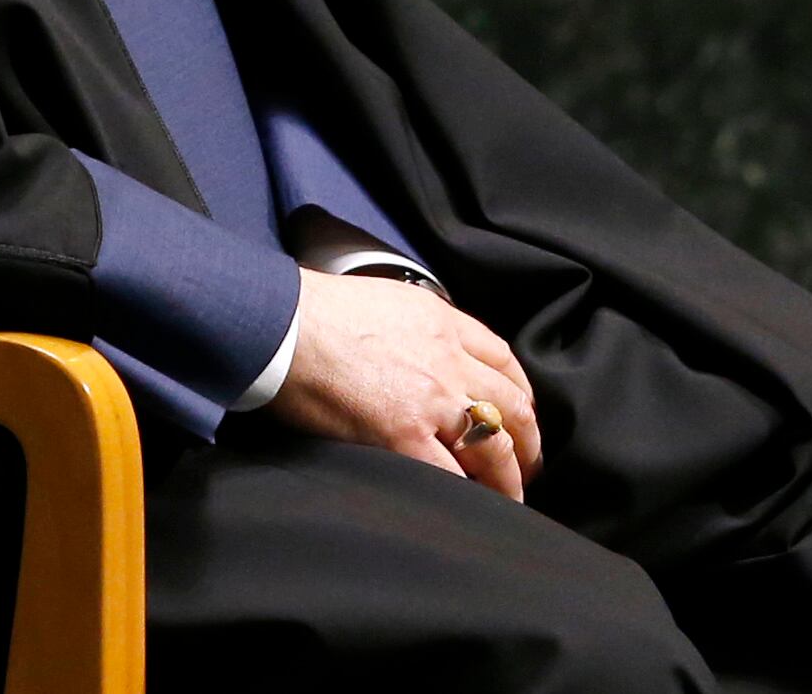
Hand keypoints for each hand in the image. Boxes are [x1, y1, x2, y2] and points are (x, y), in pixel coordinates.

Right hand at [265, 268, 543, 500]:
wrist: (282, 323)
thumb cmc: (318, 312)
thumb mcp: (389, 301)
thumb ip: (420, 328)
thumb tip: (424, 353)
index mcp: (444, 323)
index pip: (503, 359)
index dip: (521, 392)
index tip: (522, 414)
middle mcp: (448, 360)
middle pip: (511, 405)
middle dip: (528, 440)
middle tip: (529, 464)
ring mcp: (430, 399)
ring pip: (495, 445)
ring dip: (510, 476)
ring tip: (511, 496)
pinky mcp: (402, 435)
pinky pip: (452, 475)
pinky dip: (471, 497)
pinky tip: (474, 511)